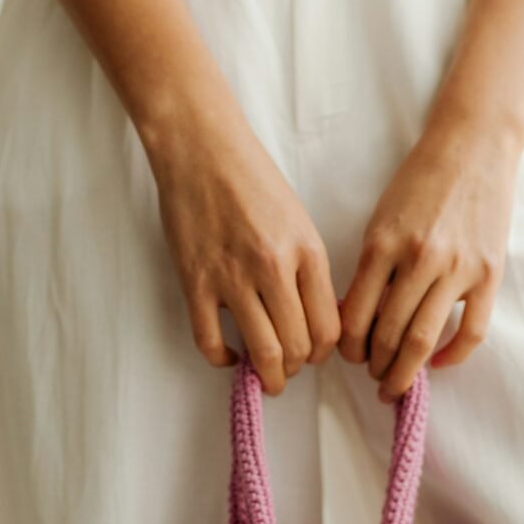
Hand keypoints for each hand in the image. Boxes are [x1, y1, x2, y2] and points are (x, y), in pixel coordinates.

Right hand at [147, 99, 340, 393]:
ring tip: (266, 376)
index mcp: (306, 252)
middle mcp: (273, 268)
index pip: (327, 327)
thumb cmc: (252, 179)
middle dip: (296, 368)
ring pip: (262, 352)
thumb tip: (314, 319)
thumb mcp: (298, 221)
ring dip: (268, 375)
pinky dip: (222, 360)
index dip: (323, 352)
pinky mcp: (195, 282)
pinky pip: (210, 342)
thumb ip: (308, 269)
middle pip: (297, 347)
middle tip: (288, 367)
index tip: (313, 354)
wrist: (200, 148)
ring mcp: (232, 277)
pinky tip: (229, 356)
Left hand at [337, 111, 522, 399]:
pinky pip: (471, 332)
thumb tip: (357, 320)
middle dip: (375, 367)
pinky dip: (452, 356)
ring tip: (396, 382)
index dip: (349, 349)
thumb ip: (370, 268)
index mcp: (382, 245)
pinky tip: (438, 364)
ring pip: (424, 342)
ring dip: (405, 371)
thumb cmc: (421, 182)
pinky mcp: (489, 274)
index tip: (350, 357)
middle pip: (388, 337)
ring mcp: (457, 268)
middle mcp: (418, 259)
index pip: (356, 317)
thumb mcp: (381, 219)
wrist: (473, 146)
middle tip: (373, 378)